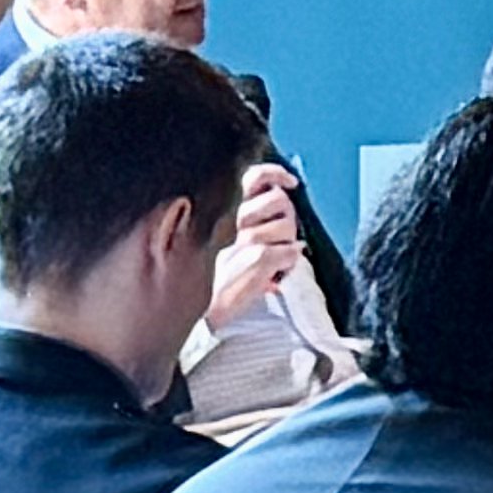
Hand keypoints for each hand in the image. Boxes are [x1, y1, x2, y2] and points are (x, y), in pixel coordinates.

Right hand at [204, 160, 304, 330]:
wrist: (201, 318)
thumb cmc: (213, 285)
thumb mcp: (222, 248)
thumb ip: (246, 227)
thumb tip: (277, 215)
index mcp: (223, 216)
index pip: (251, 179)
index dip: (274, 174)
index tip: (290, 182)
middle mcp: (231, 223)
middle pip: (279, 200)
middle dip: (288, 218)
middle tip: (280, 238)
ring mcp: (244, 241)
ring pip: (287, 225)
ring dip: (288, 243)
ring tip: (275, 261)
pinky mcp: (256, 259)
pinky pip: (291, 251)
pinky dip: (289, 263)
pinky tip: (278, 275)